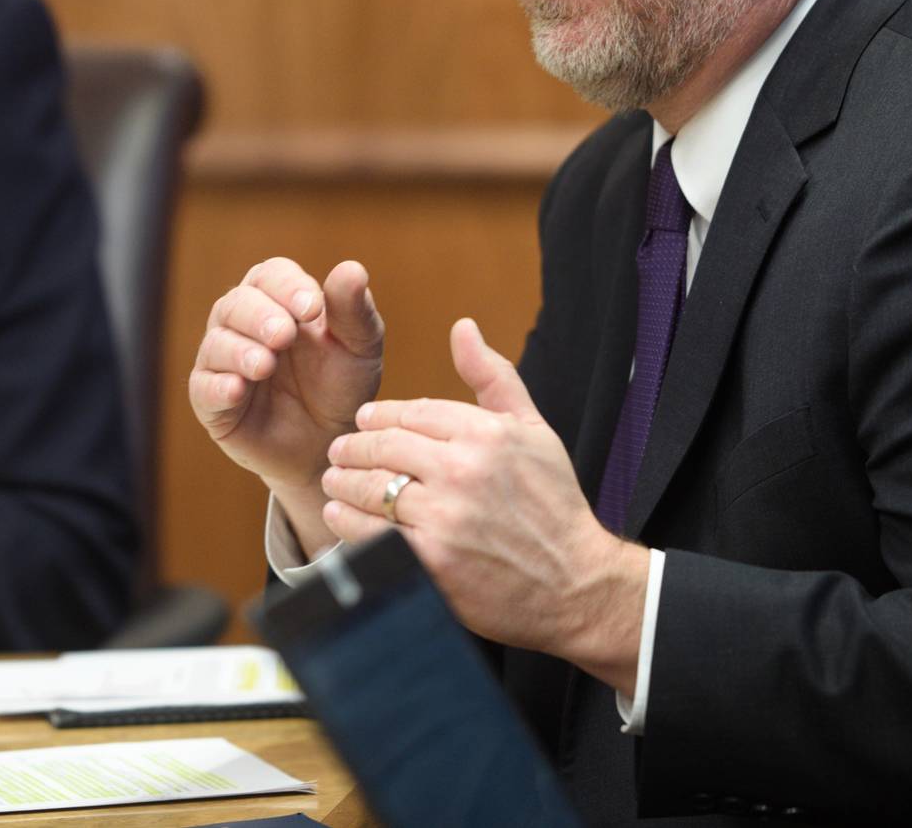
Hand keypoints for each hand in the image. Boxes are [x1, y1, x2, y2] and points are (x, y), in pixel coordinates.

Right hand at [189, 258, 383, 555]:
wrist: (330, 446)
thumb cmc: (341, 386)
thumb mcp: (359, 348)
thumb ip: (354, 310)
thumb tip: (352, 268)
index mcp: (279, 299)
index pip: (271, 275)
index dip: (287, 287)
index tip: (311, 308)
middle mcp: (244, 323)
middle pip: (236, 303)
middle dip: (259, 316)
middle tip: (283, 335)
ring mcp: (223, 361)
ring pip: (216, 342)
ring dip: (239, 350)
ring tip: (264, 365)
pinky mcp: (211, 401)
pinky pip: (203, 387)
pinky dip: (218, 386)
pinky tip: (237, 390)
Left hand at [322, 319, 646, 693]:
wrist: (577, 585)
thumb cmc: (553, 504)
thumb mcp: (534, 430)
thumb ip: (493, 377)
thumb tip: (462, 327)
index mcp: (487, 433)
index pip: (411, 412)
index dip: (380, 416)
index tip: (364, 421)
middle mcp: (464, 470)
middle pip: (384, 446)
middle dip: (353, 447)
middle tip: (339, 451)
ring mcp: (446, 517)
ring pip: (372, 487)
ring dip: (343, 481)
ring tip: (334, 480)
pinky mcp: (431, 561)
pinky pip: (372, 534)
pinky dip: (348, 522)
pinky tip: (341, 513)